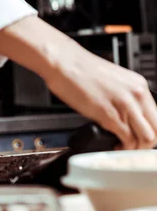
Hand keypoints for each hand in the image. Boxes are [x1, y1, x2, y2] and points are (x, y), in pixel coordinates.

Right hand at [0, 15, 156, 149]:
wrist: (64, 61)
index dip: (151, 132)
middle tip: (132, 146)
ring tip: (121, 146)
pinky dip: (122, 149)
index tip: (140, 138)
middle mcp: (136, 94)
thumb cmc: (81, 70)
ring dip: (135, 149)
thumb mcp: (113, 81)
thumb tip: (129, 117)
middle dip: (146, 144)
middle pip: (156, 130)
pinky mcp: (109, 114)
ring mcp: (124, 104)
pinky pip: (127, 141)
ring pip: (147, 139)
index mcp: (139, 85)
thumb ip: (125, 98)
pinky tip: (113, 144)